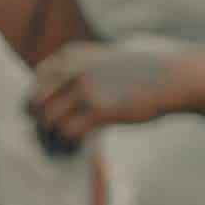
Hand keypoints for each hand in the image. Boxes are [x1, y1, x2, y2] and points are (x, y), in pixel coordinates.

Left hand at [28, 39, 181, 150]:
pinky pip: (68, 133)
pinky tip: (76, 148)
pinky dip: (67, 145)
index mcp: (69, 56)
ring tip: (63, 148)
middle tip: (52, 139)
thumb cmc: (137, 75)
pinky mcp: (99, 110)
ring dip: (52, 139)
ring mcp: (84, 89)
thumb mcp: (100, 62)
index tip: (48, 120)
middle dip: (39, 125)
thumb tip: (46, 108)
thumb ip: (74, 76)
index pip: (35, 83)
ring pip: (48, 121)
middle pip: (34, 104)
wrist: (169, 77)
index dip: (37, 105)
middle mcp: (71, 70)